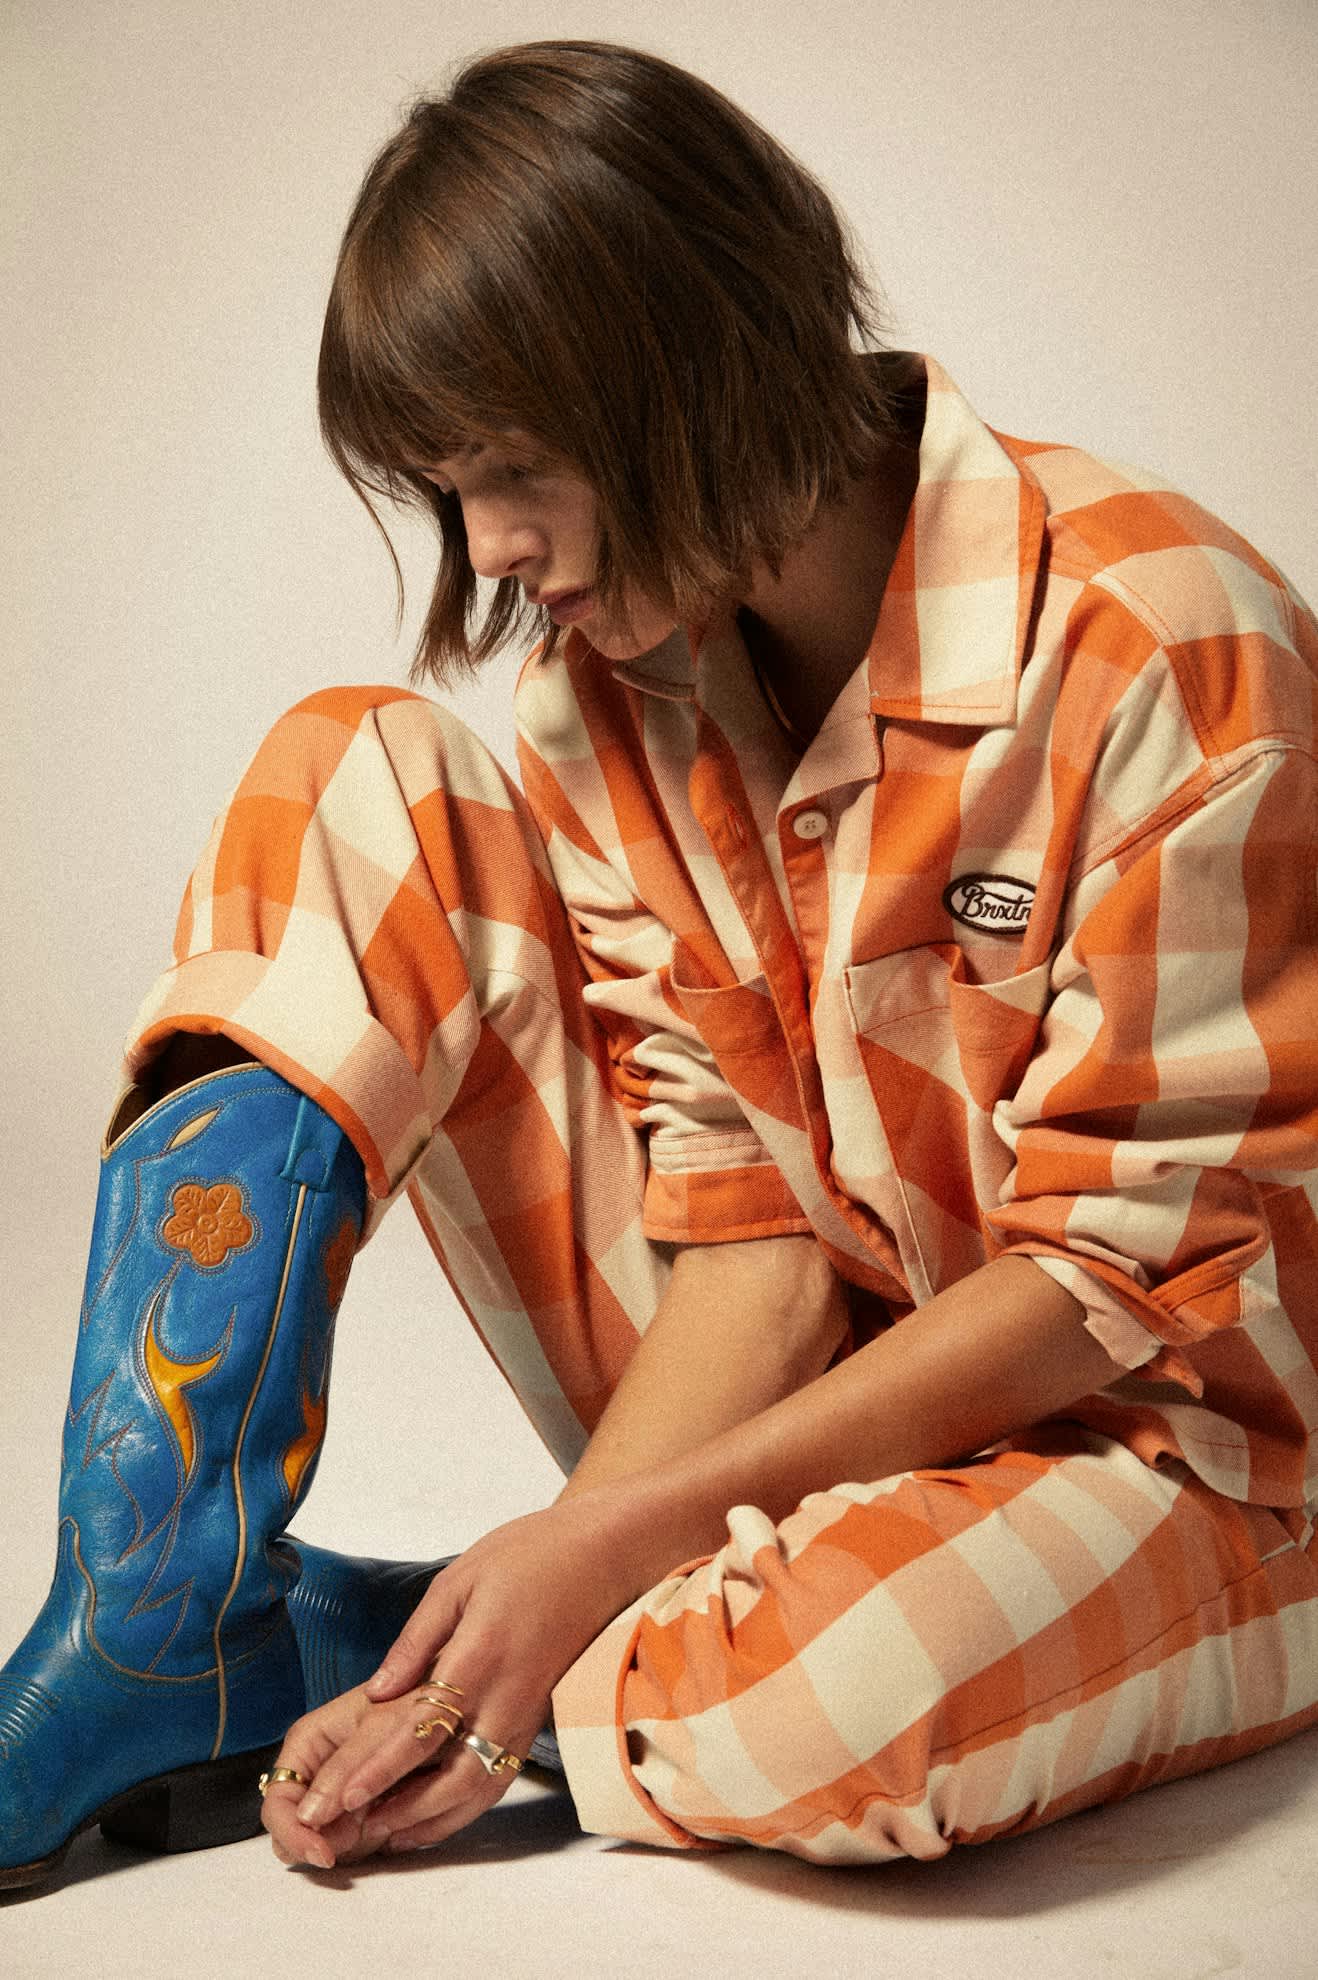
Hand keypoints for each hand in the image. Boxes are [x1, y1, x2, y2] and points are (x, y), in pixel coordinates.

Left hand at [261, 1496, 639, 1867]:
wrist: (607, 1557)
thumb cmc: (532, 1554)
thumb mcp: (461, 1578)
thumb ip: (418, 1638)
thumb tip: (378, 1691)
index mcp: (482, 1654)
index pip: (424, 1725)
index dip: (379, 1765)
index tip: (340, 1795)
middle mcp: (508, 1696)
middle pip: (451, 1774)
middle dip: (396, 1806)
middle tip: (344, 1825)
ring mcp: (528, 1713)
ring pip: (481, 1787)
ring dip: (431, 1817)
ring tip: (382, 1834)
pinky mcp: (539, 1719)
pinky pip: (501, 1777)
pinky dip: (466, 1806)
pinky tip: (434, 1814)